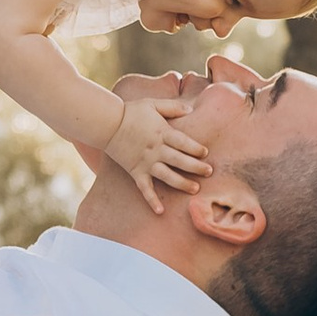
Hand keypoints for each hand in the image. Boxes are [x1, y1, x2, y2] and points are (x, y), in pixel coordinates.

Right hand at [103, 76, 211, 212]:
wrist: (108, 124)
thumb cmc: (131, 112)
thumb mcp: (153, 104)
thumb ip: (172, 107)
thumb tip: (191, 109)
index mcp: (162, 132)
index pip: (183, 142)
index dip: (195, 148)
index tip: (205, 153)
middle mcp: (156, 149)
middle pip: (179, 160)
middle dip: (196, 167)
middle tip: (209, 172)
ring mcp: (146, 162)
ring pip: (167, 176)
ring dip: (181, 183)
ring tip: (195, 189)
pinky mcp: (136, 172)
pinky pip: (145, 188)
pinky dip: (152, 200)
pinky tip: (161, 211)